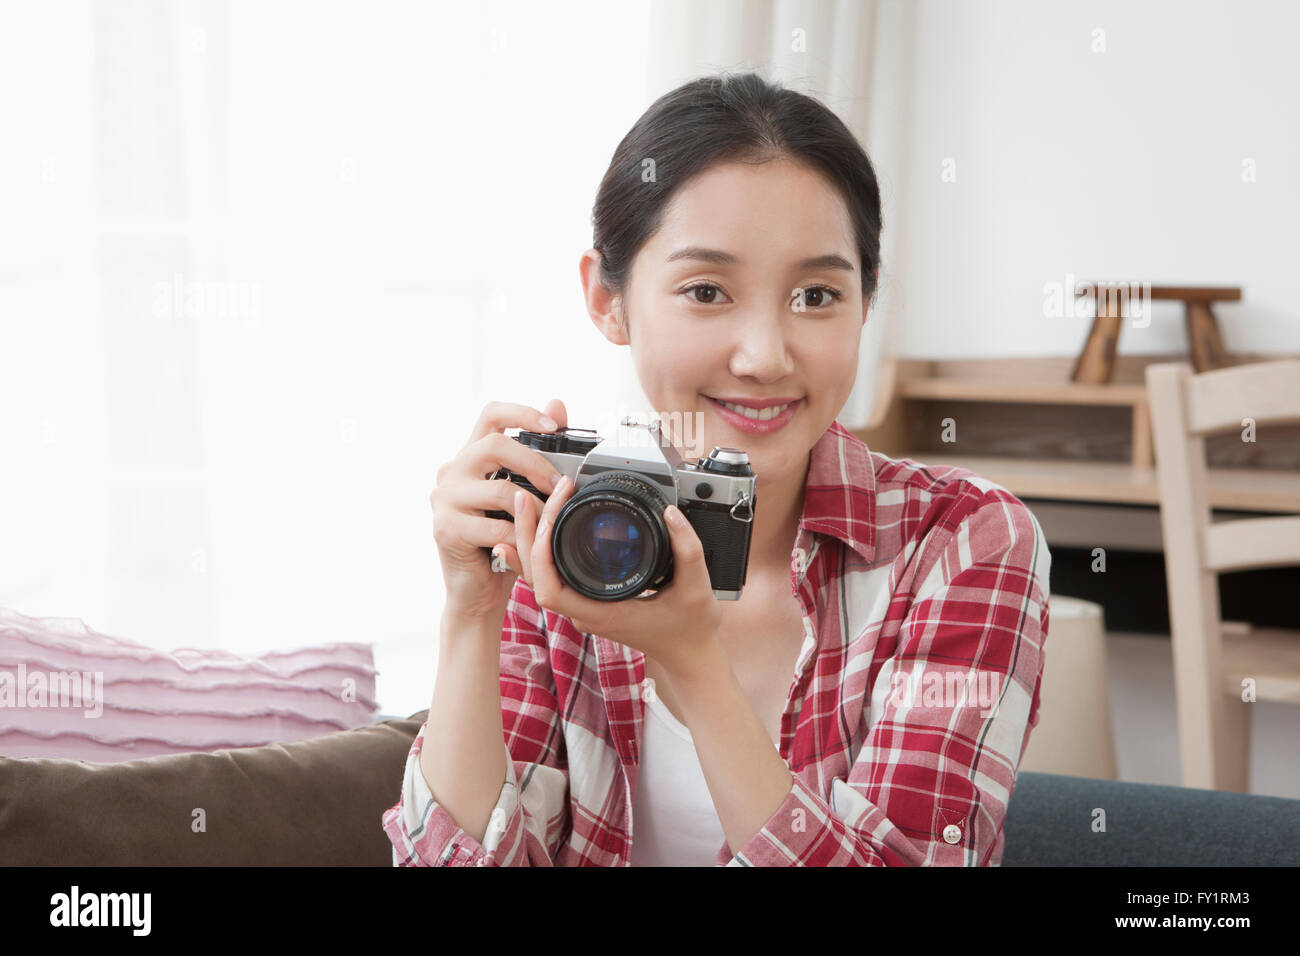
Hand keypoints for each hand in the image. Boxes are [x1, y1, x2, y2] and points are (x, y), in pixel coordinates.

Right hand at [430, 398, 568, 624]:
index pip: (491, 415)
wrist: (476, 591)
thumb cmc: (501, 540)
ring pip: (502, 490)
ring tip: (550, 522)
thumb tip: (557, 404)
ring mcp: (444, 499)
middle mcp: (451, 471)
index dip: (522, 413)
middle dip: (536, 464)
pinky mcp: (446, 528)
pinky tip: (529, 546)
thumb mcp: (522, 495)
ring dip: (536, 508)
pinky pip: (497, 527)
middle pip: (496, 446)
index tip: (553, 427)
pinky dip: (521, 538)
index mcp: (470, 457)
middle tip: (560, 486)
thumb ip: (535, 454)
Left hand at [496, 469, 722, 676]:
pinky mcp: (589, 600)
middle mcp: (587, 613)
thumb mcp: (697, 587)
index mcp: (604, 613)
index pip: (551, 590)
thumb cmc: (691, 629)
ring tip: (528, 502)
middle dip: (527, 536)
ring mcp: (585, 608)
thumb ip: (687, 549)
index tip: (550, 519)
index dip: (539, 554)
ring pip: (539, 577)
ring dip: (529, 541)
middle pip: (536, 578)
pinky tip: (534, 529)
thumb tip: (670, 514)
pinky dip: (539, 552)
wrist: (691, 653)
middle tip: (528, 496)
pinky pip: (553, 577)